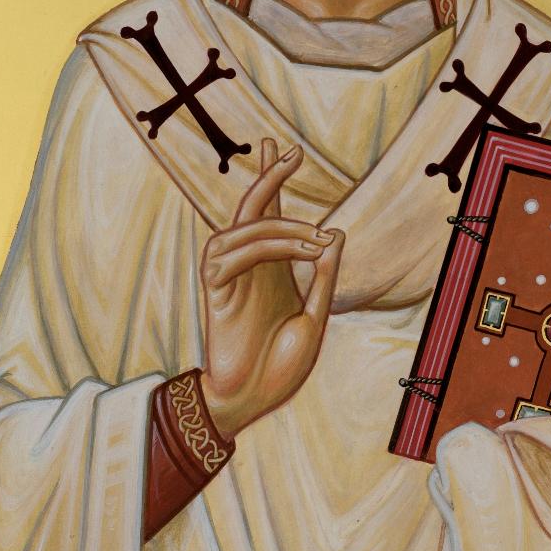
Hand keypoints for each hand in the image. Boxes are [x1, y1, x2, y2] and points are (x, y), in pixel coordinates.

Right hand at [199, 138, 343, 438]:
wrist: (253, 401)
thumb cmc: (282, 366)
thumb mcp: (316, 318)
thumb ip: (324, 277)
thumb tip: (335, 233)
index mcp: (274, 268)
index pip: (272, 214)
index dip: (276, 180)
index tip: (289, 149)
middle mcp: (251, 266)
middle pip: (251, 209)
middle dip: (269, 178)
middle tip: (291, 151)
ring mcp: (230, 276)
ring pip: (244, 228)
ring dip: (283, 225)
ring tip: (319, 237)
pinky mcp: (215, 292)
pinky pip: (230, 255)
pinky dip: (267, 246)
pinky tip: (299, 252)